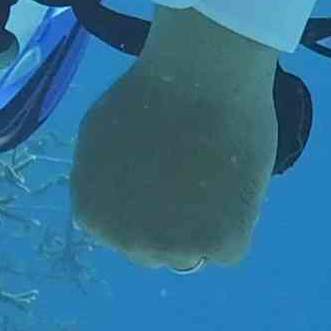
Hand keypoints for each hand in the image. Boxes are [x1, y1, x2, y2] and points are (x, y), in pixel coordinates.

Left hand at [70, 7, 283, 269]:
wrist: (201, 75)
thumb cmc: (149, 92)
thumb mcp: (98, 138)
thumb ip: (102, 179)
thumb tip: (114, 200)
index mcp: (92, 215)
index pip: (122, 234)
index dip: (147, 205)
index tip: (163, 173)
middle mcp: (126, 241)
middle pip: (154, 250)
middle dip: (172, 222)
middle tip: (192, 175)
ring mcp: (173, 248)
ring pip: (193, 254)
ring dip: (204, 226)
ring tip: (214, 176)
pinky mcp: (219, 244)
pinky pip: (230, 251)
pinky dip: (239, 223)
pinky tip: (233, 184)